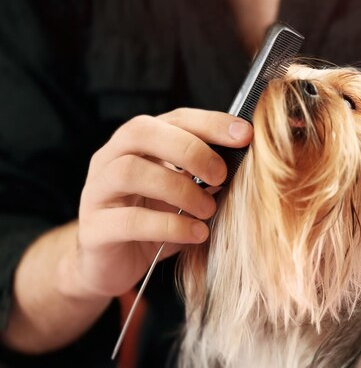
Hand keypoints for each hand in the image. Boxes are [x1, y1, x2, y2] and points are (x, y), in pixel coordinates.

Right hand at [61, 108, 252, 298]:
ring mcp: (96, 192)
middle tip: (221, 175)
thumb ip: (205, 175)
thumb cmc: (154, 221)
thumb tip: (246, 163)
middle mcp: (111, 159)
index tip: (245, 134)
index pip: (173, 118)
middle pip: (141, 131)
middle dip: (189, 149)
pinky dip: (170, 226)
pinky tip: (197, 233)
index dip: (210, 122)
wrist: (112, 264)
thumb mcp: (184, 193)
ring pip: (130, 171)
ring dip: (179, 189)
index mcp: (137, 143)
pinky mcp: (93, 229)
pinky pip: (130, 220)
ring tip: (208, 209)